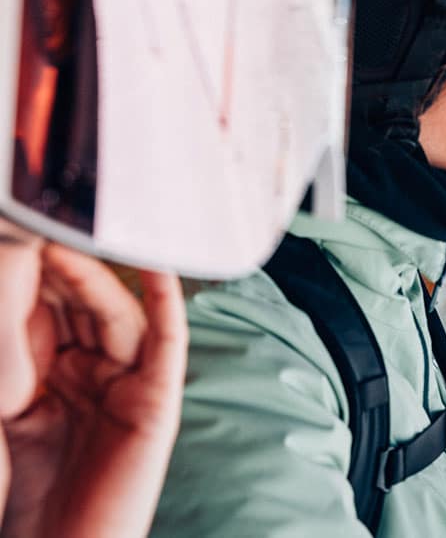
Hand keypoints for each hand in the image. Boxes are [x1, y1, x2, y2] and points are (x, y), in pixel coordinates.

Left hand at [1, 244, 185, 537]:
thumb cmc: (18, 492)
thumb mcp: (5, 404)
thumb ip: (15, 350)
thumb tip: (19, 272)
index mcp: (51, 375)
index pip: (47, 306)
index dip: (34, 267)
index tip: (21, 221)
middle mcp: (91, 373)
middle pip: (84, 303)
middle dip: (63, 261)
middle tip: (47, 216)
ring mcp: (128, 386)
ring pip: (119, 314)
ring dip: (101, 273)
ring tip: (82, 231)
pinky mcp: (158, 401)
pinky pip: (166, 341)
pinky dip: (166, 300)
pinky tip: (154, 263)